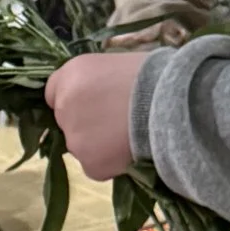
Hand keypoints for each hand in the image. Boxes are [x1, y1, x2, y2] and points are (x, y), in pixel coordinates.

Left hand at [46, 46, 153, 179]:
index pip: (55, 93)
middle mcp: (64, 107)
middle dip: (86, 122)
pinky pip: (95, 166)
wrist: (174, 104)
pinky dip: (110, 162)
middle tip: (118, 119)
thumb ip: (93, 81)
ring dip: (98, 144)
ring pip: (81, 146)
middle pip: (67, 121)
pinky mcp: (90, 165)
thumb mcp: (115, 64)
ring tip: (128, 135)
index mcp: (70, 76)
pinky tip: (130, 150)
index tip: (95, 102)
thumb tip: (93, 95)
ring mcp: (75, 139)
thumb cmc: (153, 76)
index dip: (76, 99)